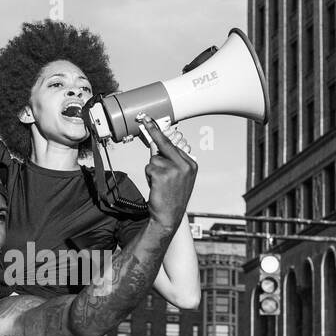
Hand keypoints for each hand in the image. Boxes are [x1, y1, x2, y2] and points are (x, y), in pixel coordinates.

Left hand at [139, 116, 197, 231]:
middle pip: (164, 145)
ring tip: (159, 184)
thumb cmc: (171, 197)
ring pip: (154, 159)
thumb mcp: (175, 176)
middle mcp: (186, 165)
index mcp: (191, 164)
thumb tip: (154, 143)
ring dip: (152, 170)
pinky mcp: (164, 175)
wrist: (169, 217)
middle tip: (145, 119)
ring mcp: (175, 169)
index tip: (150, 120)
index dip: (159, 132)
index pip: (172, 143)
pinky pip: (149, 168)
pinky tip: (157, 187)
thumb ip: (167, 160)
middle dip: (153, 132)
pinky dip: (149, 177)